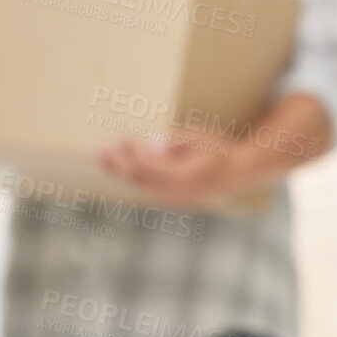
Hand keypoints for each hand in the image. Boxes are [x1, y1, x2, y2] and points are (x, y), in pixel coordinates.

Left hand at [95, 130, 239, 211]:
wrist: (237, 172)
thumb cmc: (218, 148)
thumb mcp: (200, 137)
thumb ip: (176, 141)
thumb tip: (152, 146)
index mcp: (183, 176)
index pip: (146, 168)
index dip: (128, 156)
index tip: (118, 140)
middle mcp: (177, 192)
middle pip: (139, 179)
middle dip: (118, 164)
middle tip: (99, 151)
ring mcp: (175, 199)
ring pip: (140, 186)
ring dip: (122, 171)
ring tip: (105, 158)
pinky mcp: (174, 200)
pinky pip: (148, 189)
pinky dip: (134, 177)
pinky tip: (124, 167)